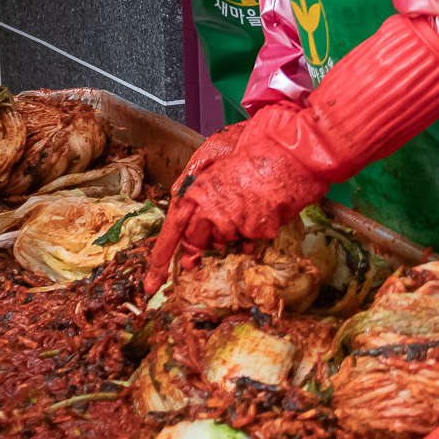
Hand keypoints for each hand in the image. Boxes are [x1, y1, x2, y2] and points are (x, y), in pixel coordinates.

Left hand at [144, 116, 326, 293]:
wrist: (285, 155)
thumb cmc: (250, 156)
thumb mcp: (213, 164)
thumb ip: (194, 189)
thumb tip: (177, 203)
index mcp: (196, 193)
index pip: (172, 231)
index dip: (160, 259)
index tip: (152, 283)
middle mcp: (210, 211)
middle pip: (195, 242)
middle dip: (199, 245)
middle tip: (211, 232)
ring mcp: (233, 223)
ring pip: (222, 242)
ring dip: (229, 233)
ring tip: (243, 209)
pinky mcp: (254, 231)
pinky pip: (247, 242)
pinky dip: (250, 235)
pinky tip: (257, 216)